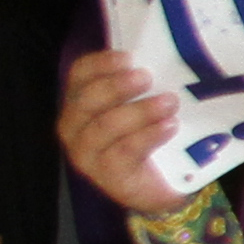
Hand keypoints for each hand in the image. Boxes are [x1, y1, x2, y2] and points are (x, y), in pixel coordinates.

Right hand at [58, 50, 197, 213]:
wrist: (160, 186)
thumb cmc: (148, 136)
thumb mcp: (142, 105)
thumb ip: (142, 85)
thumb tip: (163, 57)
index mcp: (79, 103)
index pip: (79, 75)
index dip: (100, 64)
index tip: (129, 57)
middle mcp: (74, 128)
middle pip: (88, 100)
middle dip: (117, 86)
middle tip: (148, 78)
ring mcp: (86, 155)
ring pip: (106, 126)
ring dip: (140, 111)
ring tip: (170, 103)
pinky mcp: (106, 177)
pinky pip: (123, 151)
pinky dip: (148, 136)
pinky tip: (169, 126)